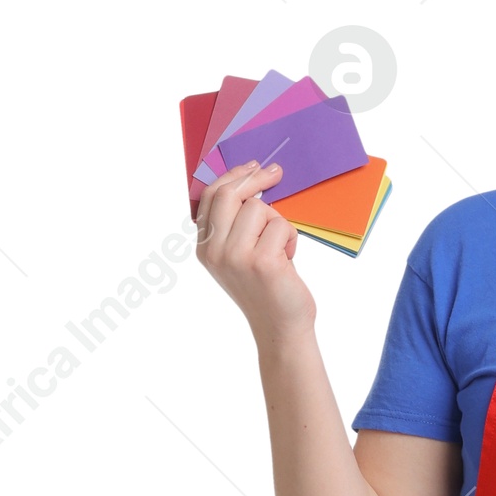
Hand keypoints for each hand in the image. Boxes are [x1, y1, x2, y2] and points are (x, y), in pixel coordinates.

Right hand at [194, 160, 316, 342]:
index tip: (253, 167)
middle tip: (276, 173)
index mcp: (205, 248)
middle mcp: (214, 252)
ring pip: (259, 208)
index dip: (233, 176)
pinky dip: (290, 238)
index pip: (210, 196)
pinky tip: (288, 259)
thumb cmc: (266, 289)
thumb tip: (249, 179)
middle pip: (229, 194)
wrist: (280, 328)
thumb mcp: (240, 256)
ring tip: (280, 248)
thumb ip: (234, 225)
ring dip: (278, 222)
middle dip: (255, 179)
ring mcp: (236, 257)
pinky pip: (280, 225)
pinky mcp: (262, 262)